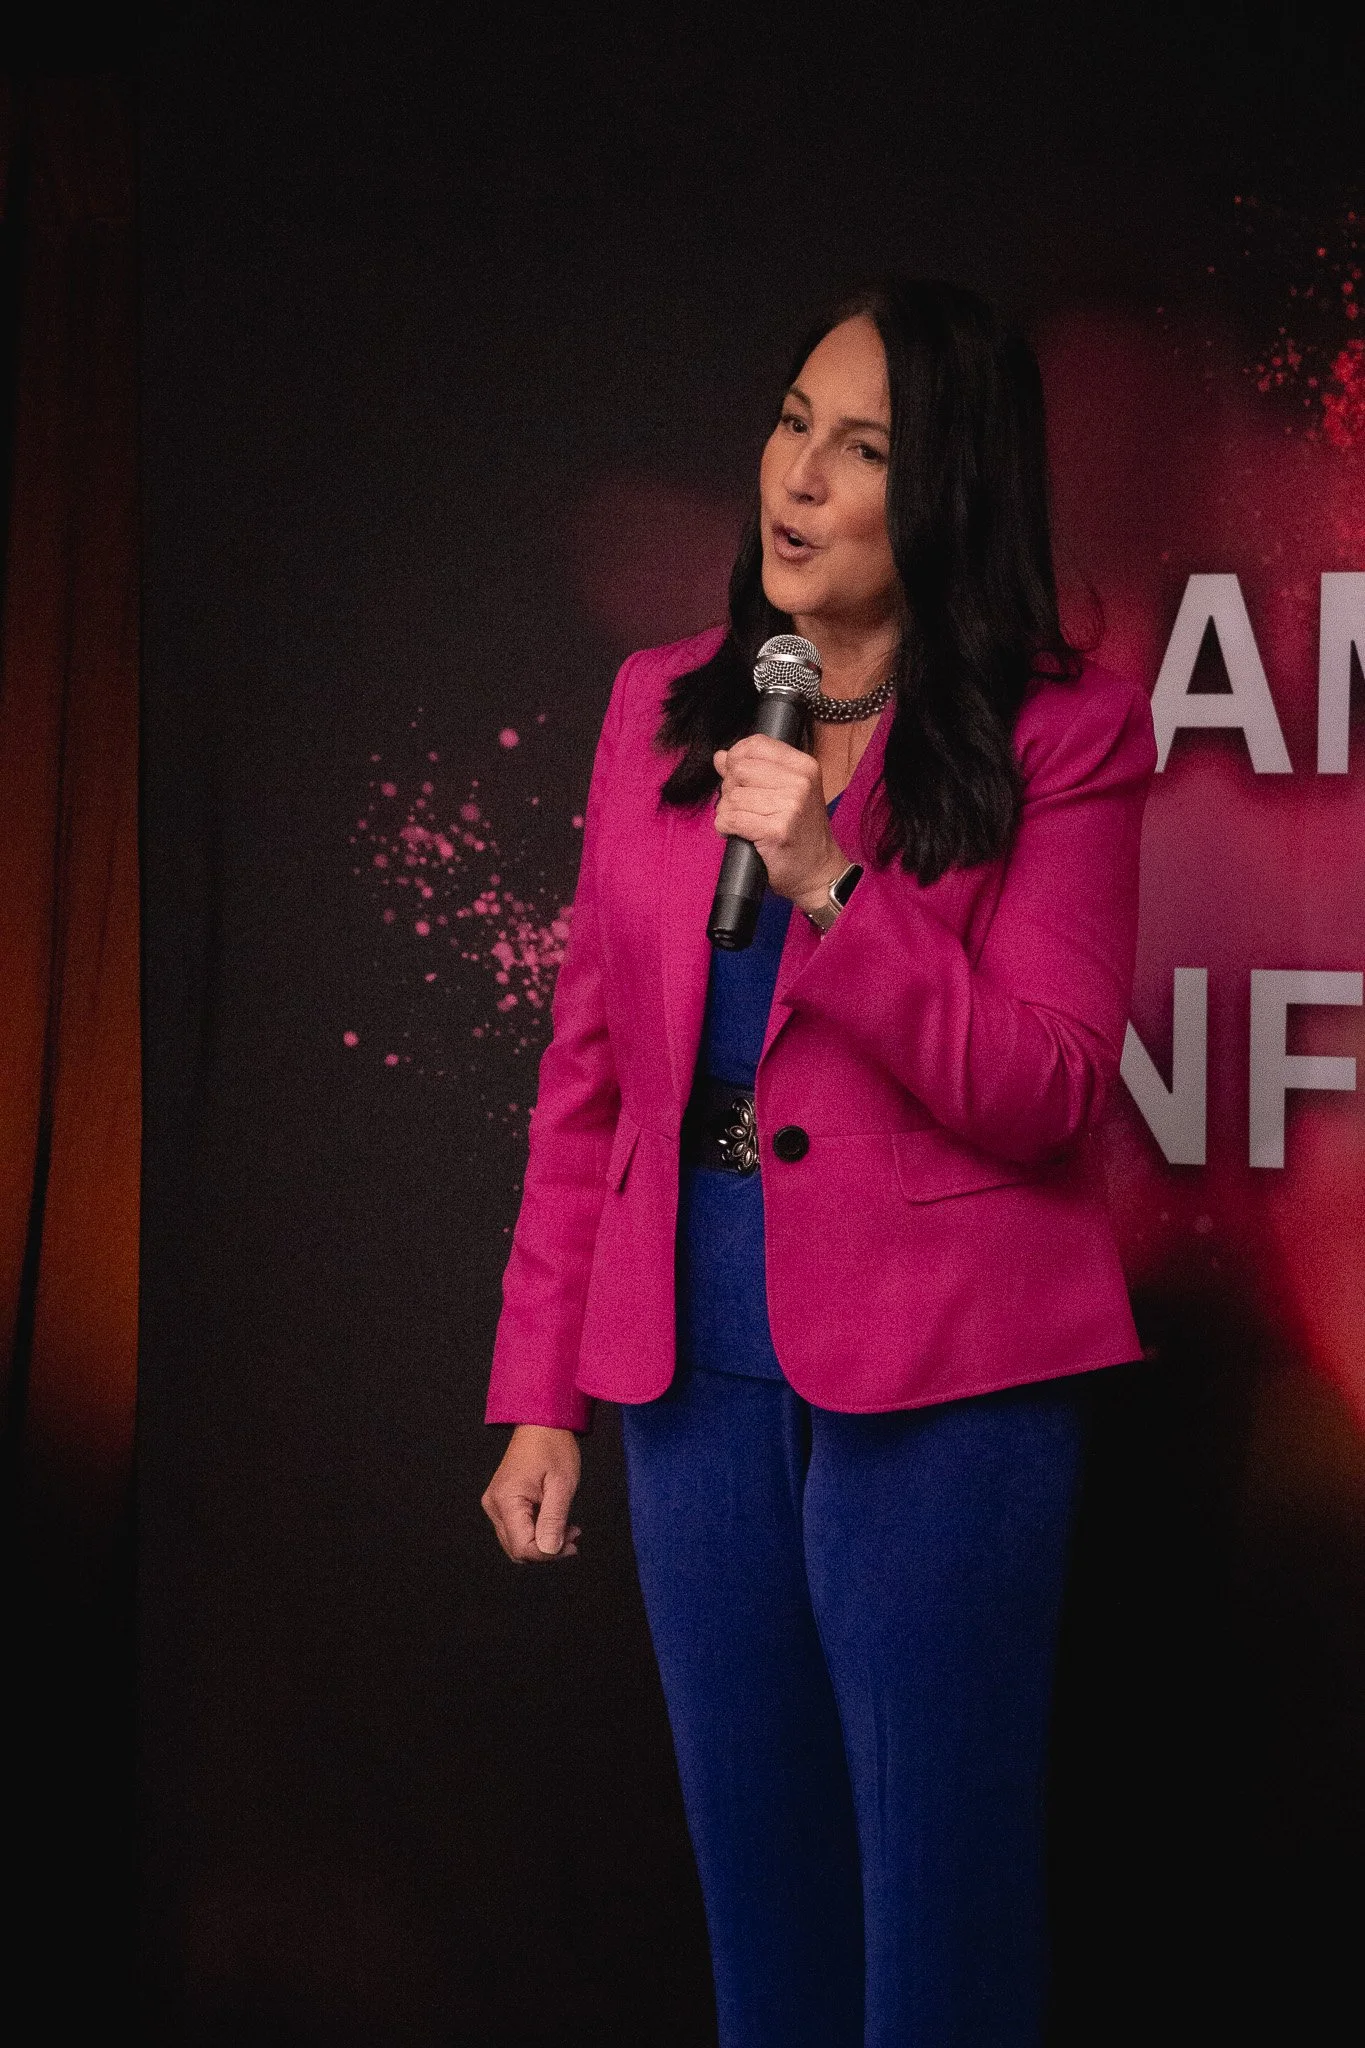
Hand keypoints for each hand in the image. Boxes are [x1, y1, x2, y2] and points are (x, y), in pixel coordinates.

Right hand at [481, 1424, 581, 1561]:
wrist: (541, 1423)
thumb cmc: (552, 1445)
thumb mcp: (561, 1484)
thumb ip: (554, 1519)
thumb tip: (550, 1550)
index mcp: (506, 1500)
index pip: (523, 1547)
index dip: (548, 1554)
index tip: (571, 1546)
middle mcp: (494, 1505)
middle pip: (517, 1549)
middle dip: (547, 1550)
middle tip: (573, 1536)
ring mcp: (495, 1504)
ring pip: (517, 1542)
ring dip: (543, 1542)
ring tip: (567, 1528)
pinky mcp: (502, 1502)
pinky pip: (517, 1529)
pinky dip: (537, 1532)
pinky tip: (556, 1522)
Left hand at [713, 736, 845, 912]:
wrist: (817, 871)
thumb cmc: (800, 833)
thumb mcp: (785, 793)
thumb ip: (753, 771)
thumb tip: (721, 756)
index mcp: (804, 766)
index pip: (756, 744)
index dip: (736, 758)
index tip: (739, 778)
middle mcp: (800, 782)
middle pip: (739, 770)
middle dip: (731, 789)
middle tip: (744, 807)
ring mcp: (790, 806)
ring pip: (732, 797)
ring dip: (728, 812)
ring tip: (745, 823)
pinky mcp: (776, 830)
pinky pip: (730, 819)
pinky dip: (726, 827)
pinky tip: (739, 833)